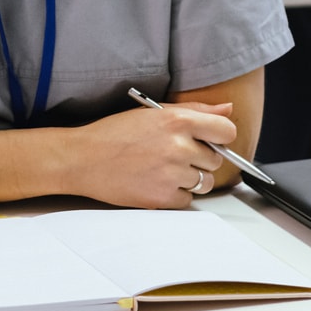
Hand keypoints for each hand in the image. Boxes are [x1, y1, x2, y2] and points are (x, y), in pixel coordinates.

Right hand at [65, 102, 235, 209]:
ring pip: (205, 183)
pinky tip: (156, 182)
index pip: (226, 131)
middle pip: (216, 160)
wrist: (83, 159)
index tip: (212, 140)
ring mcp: (171, 175)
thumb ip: (195, 109)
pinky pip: (187, 201)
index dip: (221, 137)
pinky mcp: (162, 198)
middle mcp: (178, 147)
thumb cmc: (114, 133)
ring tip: (165, 169)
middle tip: (175, 154)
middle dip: (201, 158)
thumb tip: (227, 109)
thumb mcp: (153, 111)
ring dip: (191, 178)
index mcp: (177, 120)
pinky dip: (176, 195)